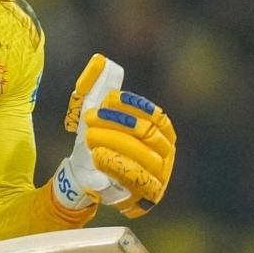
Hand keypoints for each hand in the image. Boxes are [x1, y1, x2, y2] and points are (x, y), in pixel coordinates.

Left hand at [51, 54, 176, 217]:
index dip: (132, 106)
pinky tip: (98, 155)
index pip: (155, 115)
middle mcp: (165, 152)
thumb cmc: (98, 139)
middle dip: (116, 123)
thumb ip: (95, 84)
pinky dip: (117, 164)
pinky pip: (138, 179)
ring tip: (89, 137)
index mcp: (161, 130)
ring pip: (144, 155)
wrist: (88, 176)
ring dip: (113, 142)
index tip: (107, 100)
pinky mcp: (148, 194)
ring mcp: (160, 174)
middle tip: (89, 119)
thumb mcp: (94, 110)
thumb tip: (100, 59)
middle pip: (147, 133)